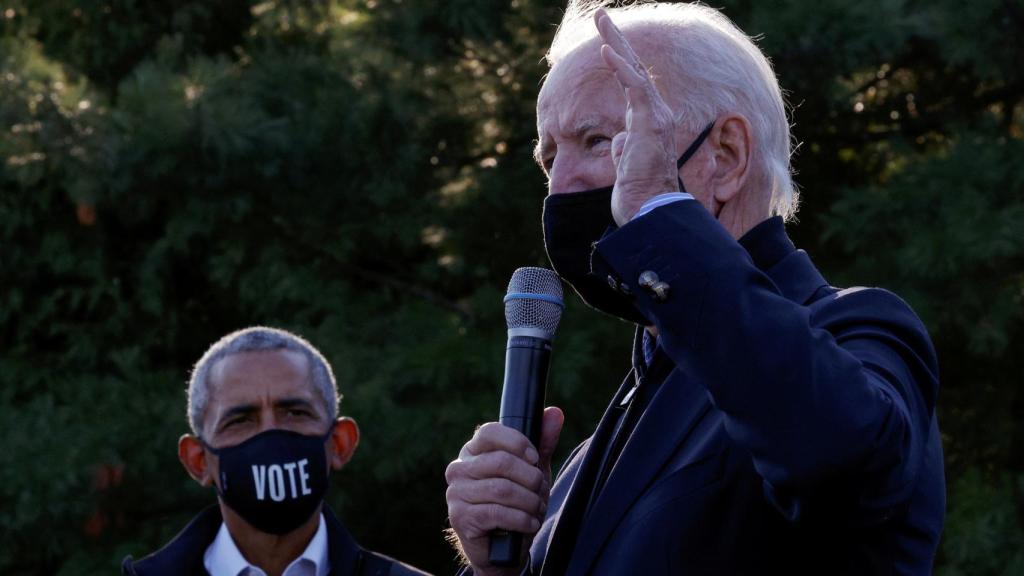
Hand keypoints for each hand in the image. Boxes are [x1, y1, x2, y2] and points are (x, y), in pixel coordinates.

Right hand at [445, 407, 563, 575]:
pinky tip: (528, 523)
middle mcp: (459, 468)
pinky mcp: (460, 517)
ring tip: (536, 509)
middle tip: (540, 490)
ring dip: (529, 502)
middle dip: (530, 478)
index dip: (516, 442)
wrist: (503, 547)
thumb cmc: (515, 501)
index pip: (489, 432)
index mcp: (473, 450)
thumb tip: (554, 413)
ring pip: (502, 489)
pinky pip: (497, 513)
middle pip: (501, 462)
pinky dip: (521, 519)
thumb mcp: (531, 470)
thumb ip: (542, 442)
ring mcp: (456, 493)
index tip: (534, 458)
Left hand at [594, 8, 679, 225]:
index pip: (632, 82)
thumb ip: (624, 147)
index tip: (604, 39)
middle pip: (634, 68)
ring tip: (601, 20)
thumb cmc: (638, 195)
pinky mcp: (649, 123)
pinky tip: (606, 50)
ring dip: (616, 42)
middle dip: (616, 39)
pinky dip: (620, 68)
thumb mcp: (626, 165)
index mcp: (647, 122)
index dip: (618, 59)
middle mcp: (654, 114)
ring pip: (634, 70)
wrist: (649, 213)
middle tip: (600, 15)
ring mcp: (654, 117)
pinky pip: (635, 88)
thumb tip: (621, 138)